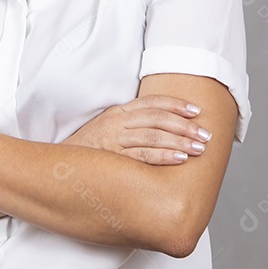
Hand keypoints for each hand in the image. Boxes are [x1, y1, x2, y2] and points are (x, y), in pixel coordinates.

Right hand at [61, 94, 212, 164]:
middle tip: (204, 134)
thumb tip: (165, 129)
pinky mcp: (113, 157)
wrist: (62, 166)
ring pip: (152, 135)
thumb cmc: (90, 149)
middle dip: (184, 125)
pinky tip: (179, 158)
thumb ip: (132, 125)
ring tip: (198, 148)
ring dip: (179, 141)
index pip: (151, 103)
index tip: (196, 111)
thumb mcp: (109, 129)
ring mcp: (114, 140)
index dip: (175, 104)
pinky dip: (163, 156)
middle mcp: (117, 123)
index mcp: (118, 113)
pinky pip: (142, 155)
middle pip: (156, 118)